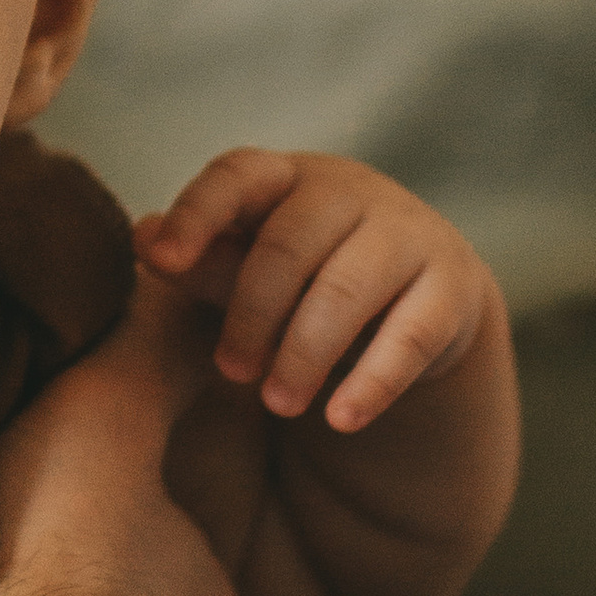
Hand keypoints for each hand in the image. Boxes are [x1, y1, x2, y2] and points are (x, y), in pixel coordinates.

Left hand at [135, 150, 495, 434]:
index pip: (236, 175)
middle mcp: (350, 193)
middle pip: (288, 245)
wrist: (419, 295)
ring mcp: (408, 234)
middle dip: (252, 313)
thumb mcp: (250, 266)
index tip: (159, 262)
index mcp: (286, 176)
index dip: (196, 213)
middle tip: (231, 371)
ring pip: (346, 290)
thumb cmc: (306, 275)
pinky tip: (340, 420)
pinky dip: (372, 382)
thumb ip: (203, 259)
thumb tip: (143, 239)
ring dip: (304, 352)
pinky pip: (411, 336)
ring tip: (277, 404)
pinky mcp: (452, 288)